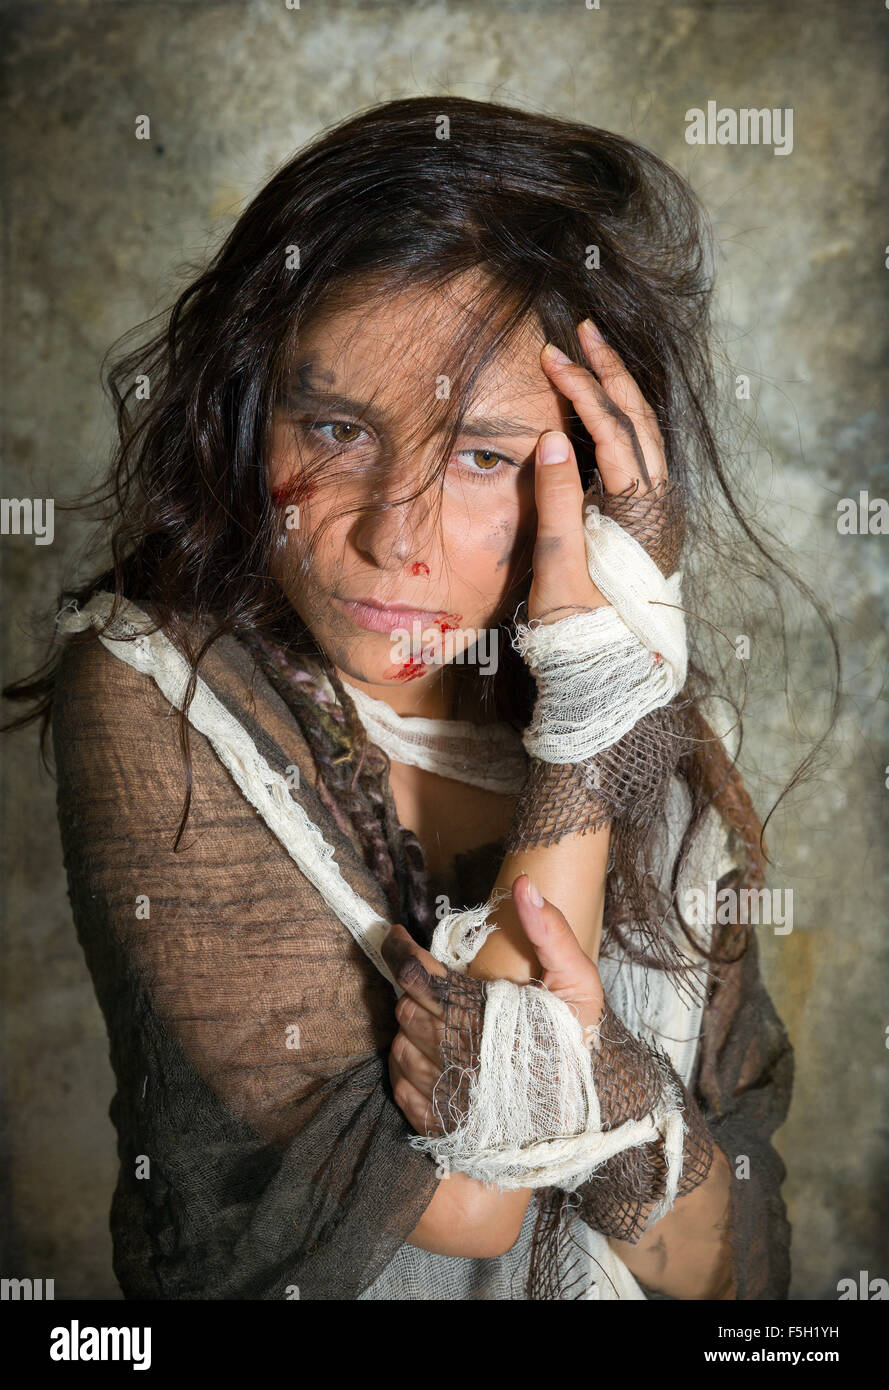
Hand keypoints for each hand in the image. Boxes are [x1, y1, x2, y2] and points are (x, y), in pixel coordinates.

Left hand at [380, 873, 604, 1137]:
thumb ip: (551, 933)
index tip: (396, 936)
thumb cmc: (581, 1047)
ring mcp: (443, 1092)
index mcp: (481, 1014)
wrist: (587, 1123)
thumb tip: (525, 885)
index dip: (400, 950)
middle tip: (439, 988)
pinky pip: (400, 1086)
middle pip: (406, 1007)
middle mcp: (455, 1053)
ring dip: (412, 1030)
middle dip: (416, 992)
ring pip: (399, 1045)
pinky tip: (438, 1063)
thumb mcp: (579, 984)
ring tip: (443, 1025)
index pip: (419, 974)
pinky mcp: (437, 1123)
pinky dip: (409, 1070)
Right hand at [529, 317, 669, 623]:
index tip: (552, 356)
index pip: (612, 431)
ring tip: (594, 354)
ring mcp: (658, 511)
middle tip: (583, 331)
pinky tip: (603, 409)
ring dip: (619, 391)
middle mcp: (659, 504)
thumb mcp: (561, 564)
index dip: (582, 390)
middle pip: (638, 420)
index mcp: (639, 510)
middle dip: (610, 372)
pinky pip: (641, 453)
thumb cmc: (579, 625)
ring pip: (645, 433)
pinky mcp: (649, 521)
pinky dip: (622, 420)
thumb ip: (559, 499)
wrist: (609, 670)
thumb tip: (552, 438)